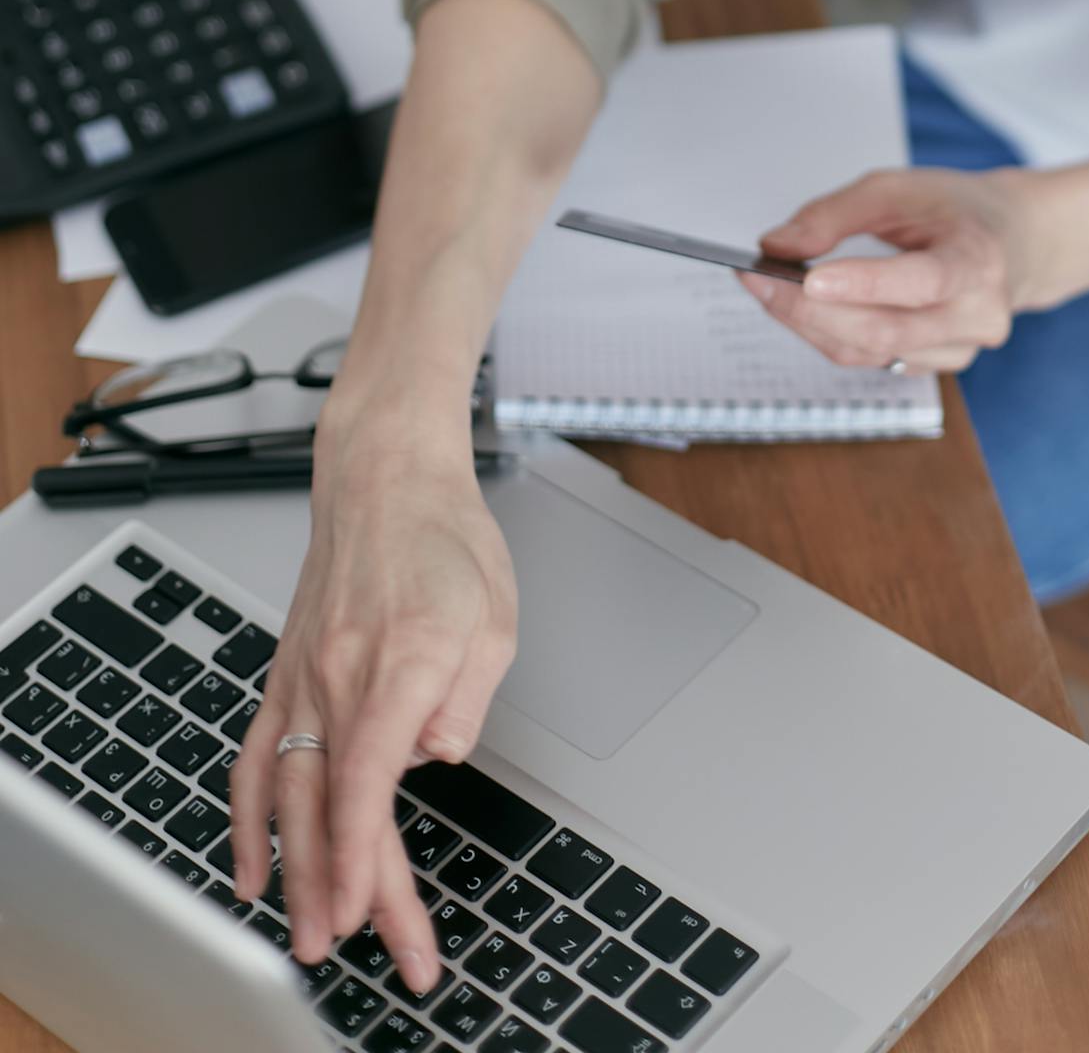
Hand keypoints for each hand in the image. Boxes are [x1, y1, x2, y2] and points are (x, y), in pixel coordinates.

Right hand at [228, 424, 516, 991]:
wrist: (384, 476)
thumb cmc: (446, 536)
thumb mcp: (497, 614)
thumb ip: (470, 696)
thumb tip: (437, 756)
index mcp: (404, 659)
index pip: (369, 781)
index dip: (363, 858)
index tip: (368, 917)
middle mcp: (342, 674)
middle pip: (335, 807)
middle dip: (356, 894)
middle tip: (389, 956)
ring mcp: (305, 679)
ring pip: (290, 797)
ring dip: (299, 877)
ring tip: (312, 943)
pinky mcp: (285, 679)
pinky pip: (256, 759)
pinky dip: (248, 822)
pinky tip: (252, 873)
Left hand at [737, 163, 1052, 371]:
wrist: (1017, 242)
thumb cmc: (956, 210)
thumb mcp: (899, 188)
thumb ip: (836, 215)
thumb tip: (776, 246)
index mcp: (978, 260)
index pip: (921, 282)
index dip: (864, 285)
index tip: (807, 279)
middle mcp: (976, 315)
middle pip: (883, 330)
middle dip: (808, 309)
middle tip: (756, 279)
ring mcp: (960, 349)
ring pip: (869, 352)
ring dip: (809, 324)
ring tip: (767, 287)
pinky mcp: (938, 366)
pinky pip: (872, 361)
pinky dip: (830, 335)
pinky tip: (803, 308)